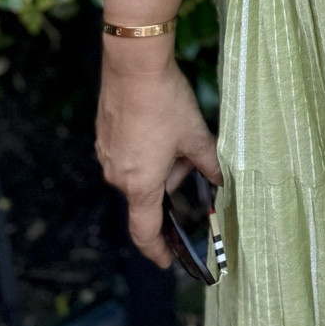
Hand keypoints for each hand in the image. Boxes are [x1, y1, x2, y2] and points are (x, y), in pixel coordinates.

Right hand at [95, 40, 220, 266]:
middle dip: (172, 180)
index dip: (157, 250)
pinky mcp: (103, 136)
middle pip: (148, 194)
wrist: (133, 64)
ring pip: (138, 172)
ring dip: (158, 162)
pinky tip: (157, 121)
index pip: (145, 231)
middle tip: (191, 154)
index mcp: (141, 184)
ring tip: (176, 131)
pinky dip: (144, 148)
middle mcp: (118, 176)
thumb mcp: (195, 135)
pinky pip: (127, 154)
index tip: (166, 261)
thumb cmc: (165, 102)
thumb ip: (209, 163)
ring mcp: (107, 155)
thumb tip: (221, 179)